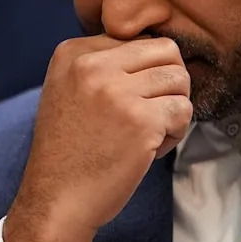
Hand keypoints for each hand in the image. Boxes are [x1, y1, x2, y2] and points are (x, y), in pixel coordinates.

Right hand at [4, 36, 191, 241]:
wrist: (56, 201)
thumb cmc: (69, 152)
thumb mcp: (68, 90)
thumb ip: (103, 65)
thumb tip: (159, 51)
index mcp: (73, 52)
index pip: (138, 40)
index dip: (145, 72)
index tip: (128, 102)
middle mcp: (92, 65)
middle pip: (166, 51)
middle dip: (169, 83)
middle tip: (154, 112)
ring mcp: (117, 91)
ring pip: (180, 79)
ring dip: (174, 108)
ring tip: (151, 132)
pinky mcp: (141, 120)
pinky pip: (184, 110)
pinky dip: (176, 132)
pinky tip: (152, 149)